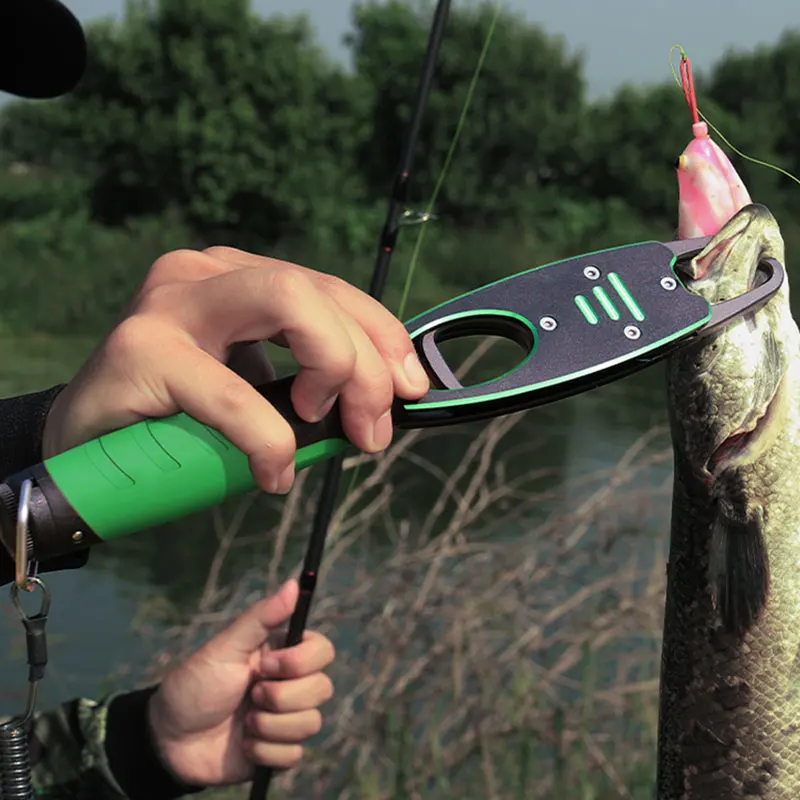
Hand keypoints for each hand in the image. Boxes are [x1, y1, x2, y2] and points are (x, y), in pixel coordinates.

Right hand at [42, 247, 429, 492]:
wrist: (85, 450)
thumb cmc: (182, 423)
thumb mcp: (259, 392)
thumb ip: (312, 383)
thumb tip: (385, 402)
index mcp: (241, 277)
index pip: (331, 290)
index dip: (383, 336)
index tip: (412, 388)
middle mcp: (208, 274)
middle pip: (317, 290)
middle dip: (365, 361)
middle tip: (372, 431)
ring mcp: (171, 303)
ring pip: (287, 303)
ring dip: (332, 371)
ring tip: (322, 429)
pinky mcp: (141, 348)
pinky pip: (235, 392)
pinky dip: (269, 440)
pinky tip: (273, 474)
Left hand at [147, 579, 334, 785]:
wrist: (169, 739)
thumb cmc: (195, 684)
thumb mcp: (225, 647)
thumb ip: (261, 616)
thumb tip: (293, 583)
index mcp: (283, 655)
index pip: (323, 651)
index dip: (301, 661)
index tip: (266, 665)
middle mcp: (291, 685)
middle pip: (322, 688)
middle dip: (280, 697)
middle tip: (249, 695)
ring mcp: (287, 719)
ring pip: (311, 723)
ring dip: (270, 726)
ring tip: (244, 722)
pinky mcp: (279, 751)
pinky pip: (294, 755)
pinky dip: (265, 752)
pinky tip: (244, 745)